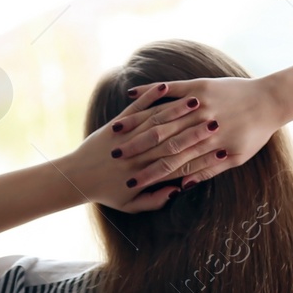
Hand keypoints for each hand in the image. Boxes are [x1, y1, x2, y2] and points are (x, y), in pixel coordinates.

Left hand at [59, 84, 222, 212]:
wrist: (75, 177)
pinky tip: (163, 87)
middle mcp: (138, 153)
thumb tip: (177, 190)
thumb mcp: (130, 205)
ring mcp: (127, 136)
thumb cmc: (104, 193)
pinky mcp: (117, 124)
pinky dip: (148, 96)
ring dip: (176, 109)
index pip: (178, 161)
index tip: (217, 146)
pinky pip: (135, 108)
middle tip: (215, 119)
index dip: (198, 153)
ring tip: (196, 101)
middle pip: (171, 138)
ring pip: (156, 120)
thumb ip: (155, 200)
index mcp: (145, 173)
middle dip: (194, 128)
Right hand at [114, 76, 287, 188]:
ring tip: (115, 132)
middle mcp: (202, 125)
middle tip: (115, 160)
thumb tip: (181, 186)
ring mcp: (200, 104)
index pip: (174, 163)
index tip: (131, 181)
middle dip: (138, 151)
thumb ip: (207, 171)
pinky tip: (131, 93)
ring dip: (137, 124)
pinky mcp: (200, 85)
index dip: (152, 173)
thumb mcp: (235, 158)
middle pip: (163, 141)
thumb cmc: (254, 134)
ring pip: (162, 117)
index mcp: (210, 146)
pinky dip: (150, 91)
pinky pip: (171, 88)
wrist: (270, 101)